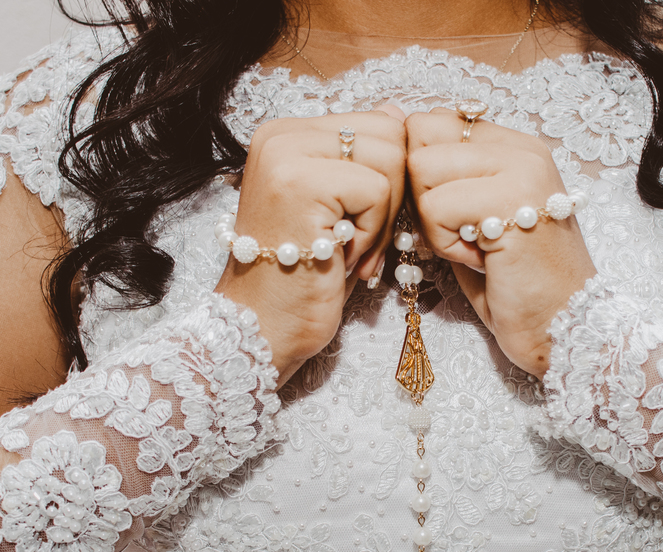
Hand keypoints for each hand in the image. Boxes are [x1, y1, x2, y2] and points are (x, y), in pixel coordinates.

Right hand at [215, 108, 405, 384]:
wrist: (263, 327)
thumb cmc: (305, 276)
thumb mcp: (340, 208)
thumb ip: (364, 159)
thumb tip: (399, 113)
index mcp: (286, 133)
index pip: (378, 124)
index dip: (388, 181)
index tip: (357, 226)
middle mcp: (280, 134)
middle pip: (390, 136)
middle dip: (391, 196)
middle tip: (357, 242)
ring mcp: (285, 154)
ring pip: (390, 159)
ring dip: (383, 217)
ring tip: (348, 250)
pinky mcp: (300, 181)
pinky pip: (378, 190)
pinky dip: (372, 233)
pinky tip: (343, 258)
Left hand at [405, 108, 596, 376]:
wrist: (563, 329)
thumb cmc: (516, 285)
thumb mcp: (476, 221)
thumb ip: (445, 182)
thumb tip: (396, 147)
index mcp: (514, 146)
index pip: (430, 122)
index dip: (420, 172)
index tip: (451, 215)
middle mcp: (522, 149)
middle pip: (418, 138)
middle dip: (421, 194)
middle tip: (463, 234)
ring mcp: (521, 169)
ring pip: (421, 170)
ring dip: (433, 221)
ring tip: (476, 248)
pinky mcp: (513, 200)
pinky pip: (435, 208)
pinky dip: (445, 244)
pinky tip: (482, 261)